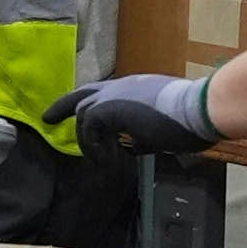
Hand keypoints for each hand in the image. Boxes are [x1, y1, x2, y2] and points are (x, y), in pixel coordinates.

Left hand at [61, 70, 224, 157]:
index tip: (77, 111)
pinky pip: (88, 129)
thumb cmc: (191, 119)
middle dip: (63, 106)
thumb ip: (144, 135)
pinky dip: (94, 147)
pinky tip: (107, 160)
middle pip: (82, 95)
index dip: (88, 101)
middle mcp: (121, 87)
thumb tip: (132, 148)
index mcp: (135, 88)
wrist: (199, 109)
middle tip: (48, 119)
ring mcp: (114, 95)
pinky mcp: (108, 108)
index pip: (104, 91)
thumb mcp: (163, 128)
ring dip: (88, 140)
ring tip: (101, 159)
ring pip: (84, 114)